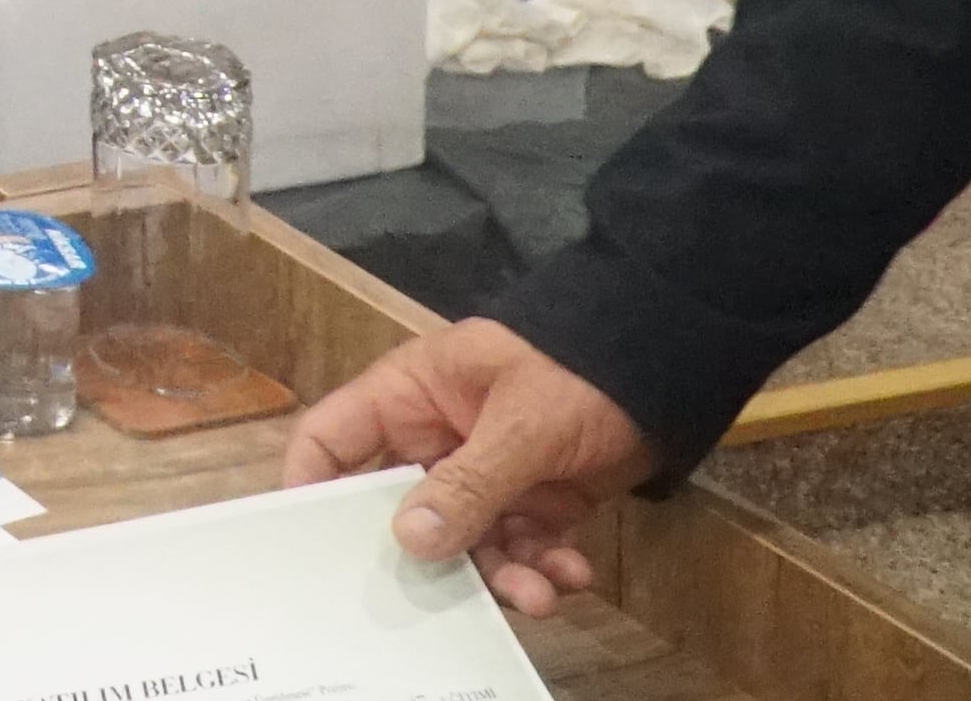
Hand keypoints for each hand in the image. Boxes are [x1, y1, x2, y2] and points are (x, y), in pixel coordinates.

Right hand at [277, 323, 640, 615]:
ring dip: (501, 573)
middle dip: (431, 556)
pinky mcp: (531, 503)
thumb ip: (467, 483)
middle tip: (444, 600)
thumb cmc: (573, 369)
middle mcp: (434, 442)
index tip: (311, 547)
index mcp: (407, 399)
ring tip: (538, 595)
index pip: (332, 440)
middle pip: (402, 510)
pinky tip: (570, 573)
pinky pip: (519, 548)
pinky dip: (543, 567)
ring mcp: (483, 475)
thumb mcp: (520, 424)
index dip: (310, 486)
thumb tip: (410, 541)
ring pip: (467, 541)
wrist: (660, 372)